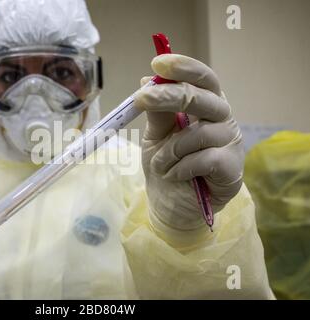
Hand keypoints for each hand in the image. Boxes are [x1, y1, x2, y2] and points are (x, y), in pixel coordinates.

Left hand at [134, 54, 243, 230]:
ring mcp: (230, 143)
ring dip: (170, 150)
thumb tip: (146, 80)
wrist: (172, 204)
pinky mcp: (232, 168)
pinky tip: (175, 175)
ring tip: (162, 165)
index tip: (157, 64)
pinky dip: (181, 168)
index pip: (202, 78)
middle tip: (142, 98)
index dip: (183, 68)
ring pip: (199, 133)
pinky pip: (205, 159)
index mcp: (205, 106)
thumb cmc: (167, 165)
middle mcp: (222, 119)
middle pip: (204, 97)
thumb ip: (156, 112)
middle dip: (171, 95)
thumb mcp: (156, 136)